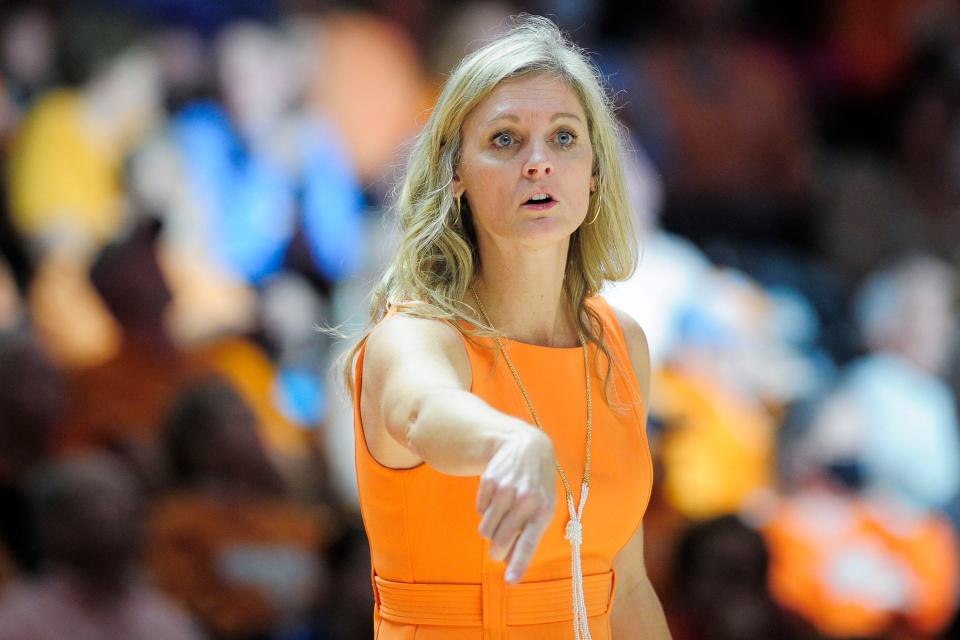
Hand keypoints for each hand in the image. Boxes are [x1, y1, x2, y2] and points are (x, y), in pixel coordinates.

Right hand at [476, 424, 556, 582]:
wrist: (527, 447)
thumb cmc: (537, 485)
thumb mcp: (543, 507)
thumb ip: (529, 536)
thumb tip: (509, 565)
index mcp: (543, 511)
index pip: (529, 543)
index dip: (518, 564)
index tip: (511, 581)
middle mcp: (525, 501)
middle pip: (500, 541)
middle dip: (496, 551)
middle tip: (496, 550)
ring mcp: (506, 490)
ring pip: (486, 529)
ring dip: (490, 530)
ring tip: (500, 517)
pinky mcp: (489, 482)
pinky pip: (479, 511)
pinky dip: (485, 510)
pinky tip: (496, 498)